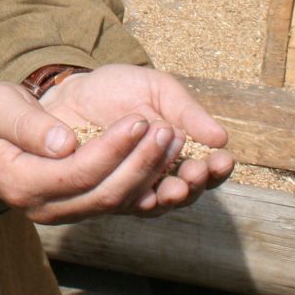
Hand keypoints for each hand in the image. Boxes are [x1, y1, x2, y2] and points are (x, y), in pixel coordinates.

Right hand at [0, 81, 182, 224]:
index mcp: (22, 183)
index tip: (138, 120)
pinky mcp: (83, 207)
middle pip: (105, 194)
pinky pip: (121, 202)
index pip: (77, 172)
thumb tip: (64, 143)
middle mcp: (46, 208)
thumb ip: (27, 124)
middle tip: (167, 130)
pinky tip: (168, 157)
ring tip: (174, 138)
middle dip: (141, 163)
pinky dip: (148, 182)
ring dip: (151, 173)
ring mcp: (66, 212)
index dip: (112, 149)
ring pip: (119, 202)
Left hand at [38, 64, 235, 214]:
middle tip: (194, 173)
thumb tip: (220, 138)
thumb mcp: (158, 90)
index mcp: (180, 153)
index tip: (222, 160)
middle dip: (194, 185)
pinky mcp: (104, 193)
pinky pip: (123, 205)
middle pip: (187, 193)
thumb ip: (187, 112)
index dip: (217, 169)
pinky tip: (146, 195)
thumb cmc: (119, 90)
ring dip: (169, 196)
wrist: (72, 91)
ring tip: (174, 186)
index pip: (208, 170)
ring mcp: (133, 189)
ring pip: (158, 204)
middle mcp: (161, 177)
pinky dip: (137, 201)